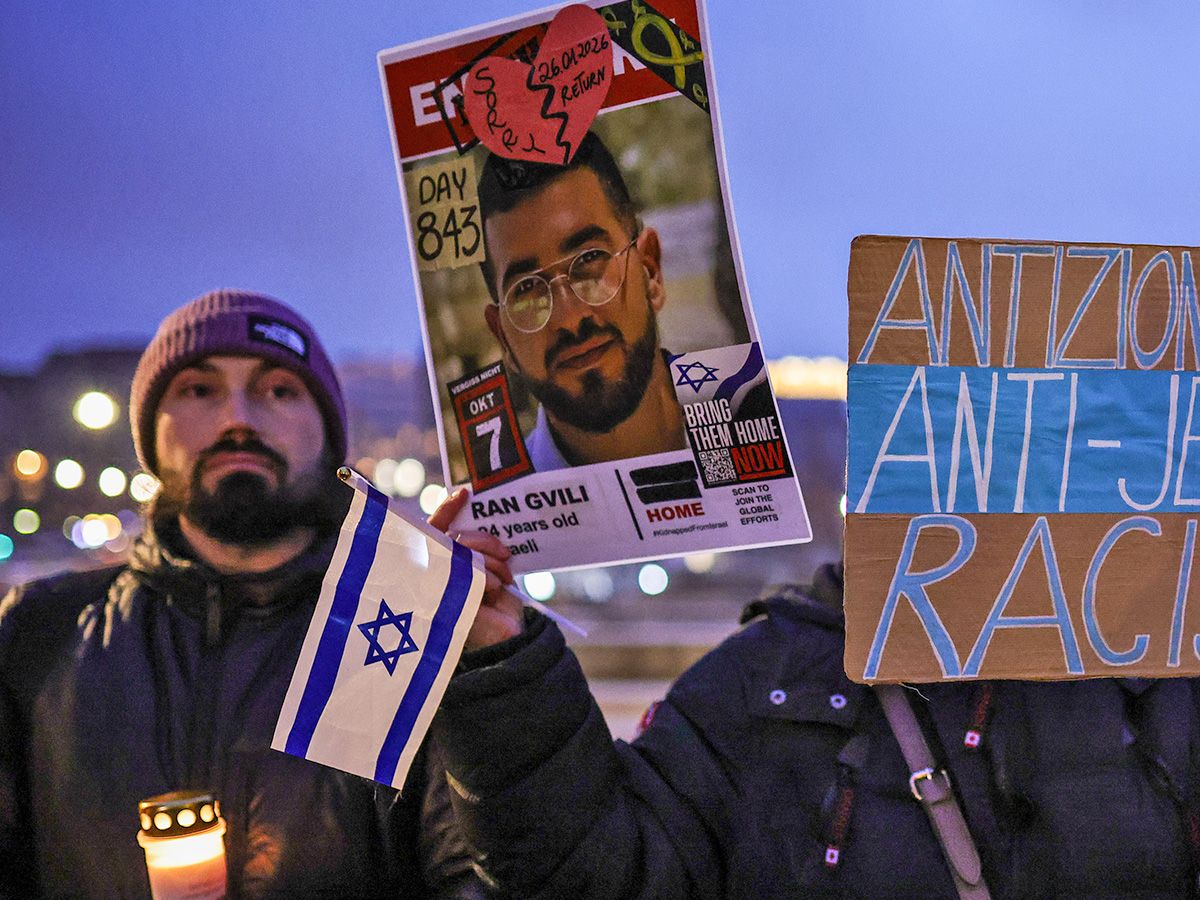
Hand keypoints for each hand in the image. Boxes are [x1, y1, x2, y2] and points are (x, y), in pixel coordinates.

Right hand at [428, 488, 523, 648]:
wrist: (511, 636)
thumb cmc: (499, 605)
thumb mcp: (490, 567)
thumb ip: (477, 547)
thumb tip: (477, 515)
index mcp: (444, 564)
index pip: (436, 529)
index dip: (446, 509)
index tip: (463, 493)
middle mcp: (435, 573)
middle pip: (451, 537)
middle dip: (483, 541)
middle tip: (504, 552)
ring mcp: (437, 587)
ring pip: (461, 551)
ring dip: (489, 561)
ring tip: (503, 580)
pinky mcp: (445, 600)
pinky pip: (468, 572)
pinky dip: (488, 578)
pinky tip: (495, 590)